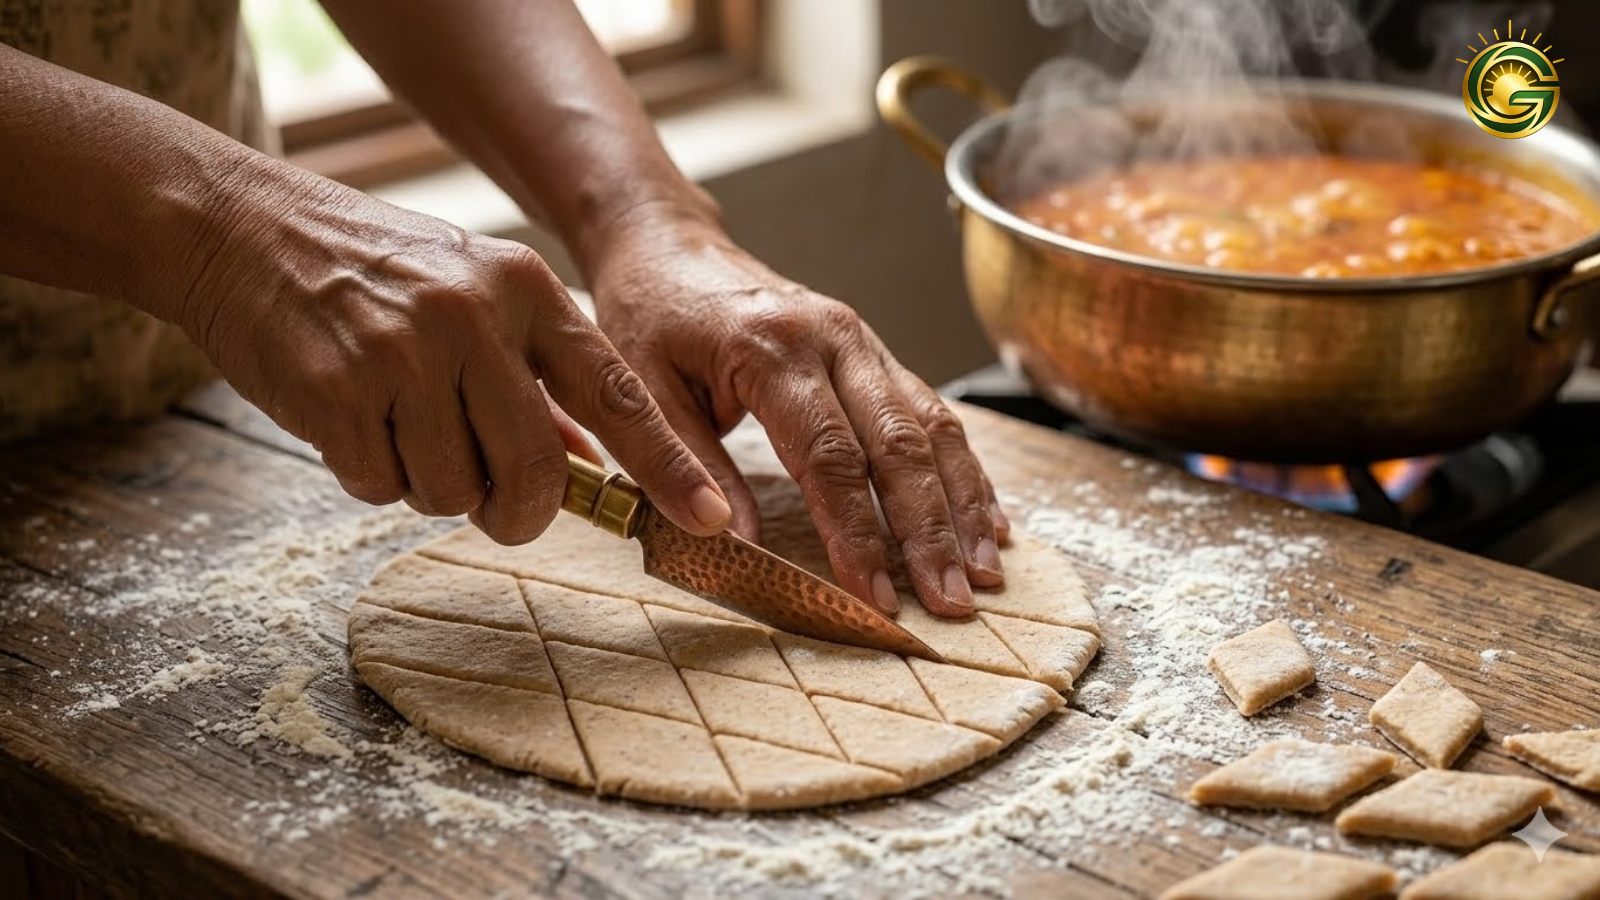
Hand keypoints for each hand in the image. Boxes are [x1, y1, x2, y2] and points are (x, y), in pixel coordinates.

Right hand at [172, 169, 731, 542]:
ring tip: (394, 417)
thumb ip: (534, 374)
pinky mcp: (336, 392)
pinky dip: (366, 471)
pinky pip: (380, 486)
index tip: (712, 518)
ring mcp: (403, 353)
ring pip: (453, 491)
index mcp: (524, 288)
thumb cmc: (368, 271)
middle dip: (518, 510)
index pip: (616, 393)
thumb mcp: (471, 292)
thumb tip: (588, 464)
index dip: (668, 466)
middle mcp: (473, 316)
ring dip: (427, 482)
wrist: (236, 228)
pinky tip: (347, 414)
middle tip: (493, 504)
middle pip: (536, 472)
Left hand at [590, 211, 1010, 617]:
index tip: (875, 597)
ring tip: (984, 571)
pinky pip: (933, 412)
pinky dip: (964, 470)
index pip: (829, 455)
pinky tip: (986, 520)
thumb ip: (687, 466)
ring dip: (962, 505)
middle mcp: (833, 338)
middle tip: (951, 601)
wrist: (668, 244)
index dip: (857, 533)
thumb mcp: (644, 390)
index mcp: (771, 348)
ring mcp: (863, 340)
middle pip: (899, 444)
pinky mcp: (875, 351)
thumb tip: (736, 544)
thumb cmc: (650, 316)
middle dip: (929, 531)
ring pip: (933, 427)